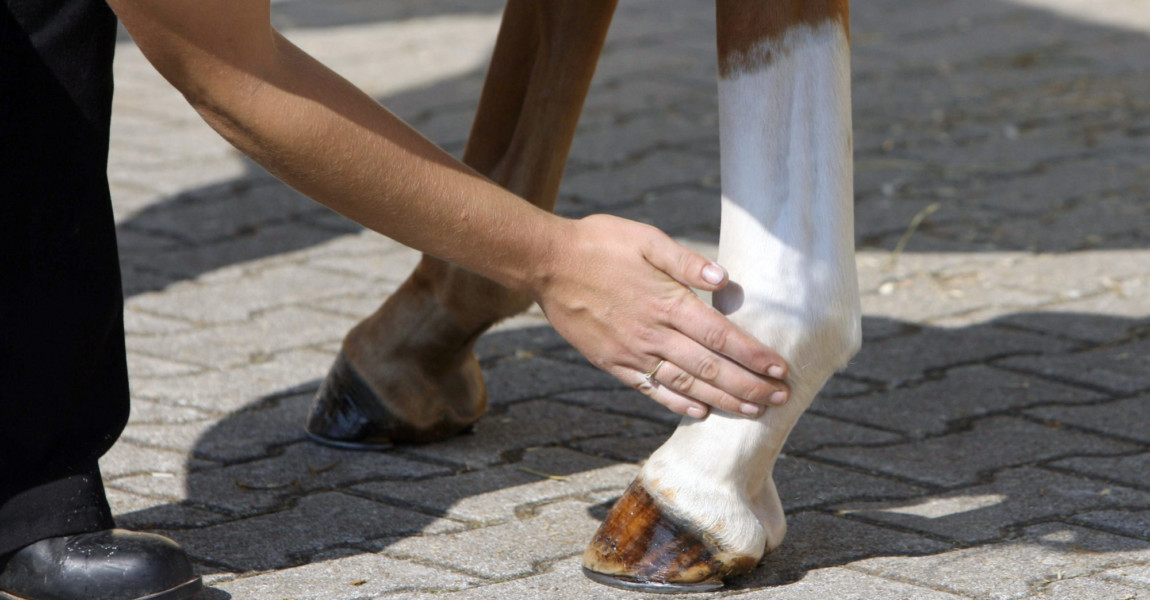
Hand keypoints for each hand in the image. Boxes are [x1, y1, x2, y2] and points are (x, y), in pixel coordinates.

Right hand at [531, 214, 788, 418]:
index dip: (753, 354)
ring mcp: (632, 353)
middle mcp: (653, 334)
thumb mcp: (645, 238)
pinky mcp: (613, 363)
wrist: (547, 264)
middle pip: (710, 368)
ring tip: (753, 412)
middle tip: (780, 399)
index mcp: (667, 303)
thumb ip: (685, 260)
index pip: (721, 336)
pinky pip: (651, 390)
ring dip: (723, 400)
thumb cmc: (599, 243)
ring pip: (686, 385)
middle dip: (749, 386)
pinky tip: (700, 413)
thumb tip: (724, 277)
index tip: (780, 368)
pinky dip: (677, 405)